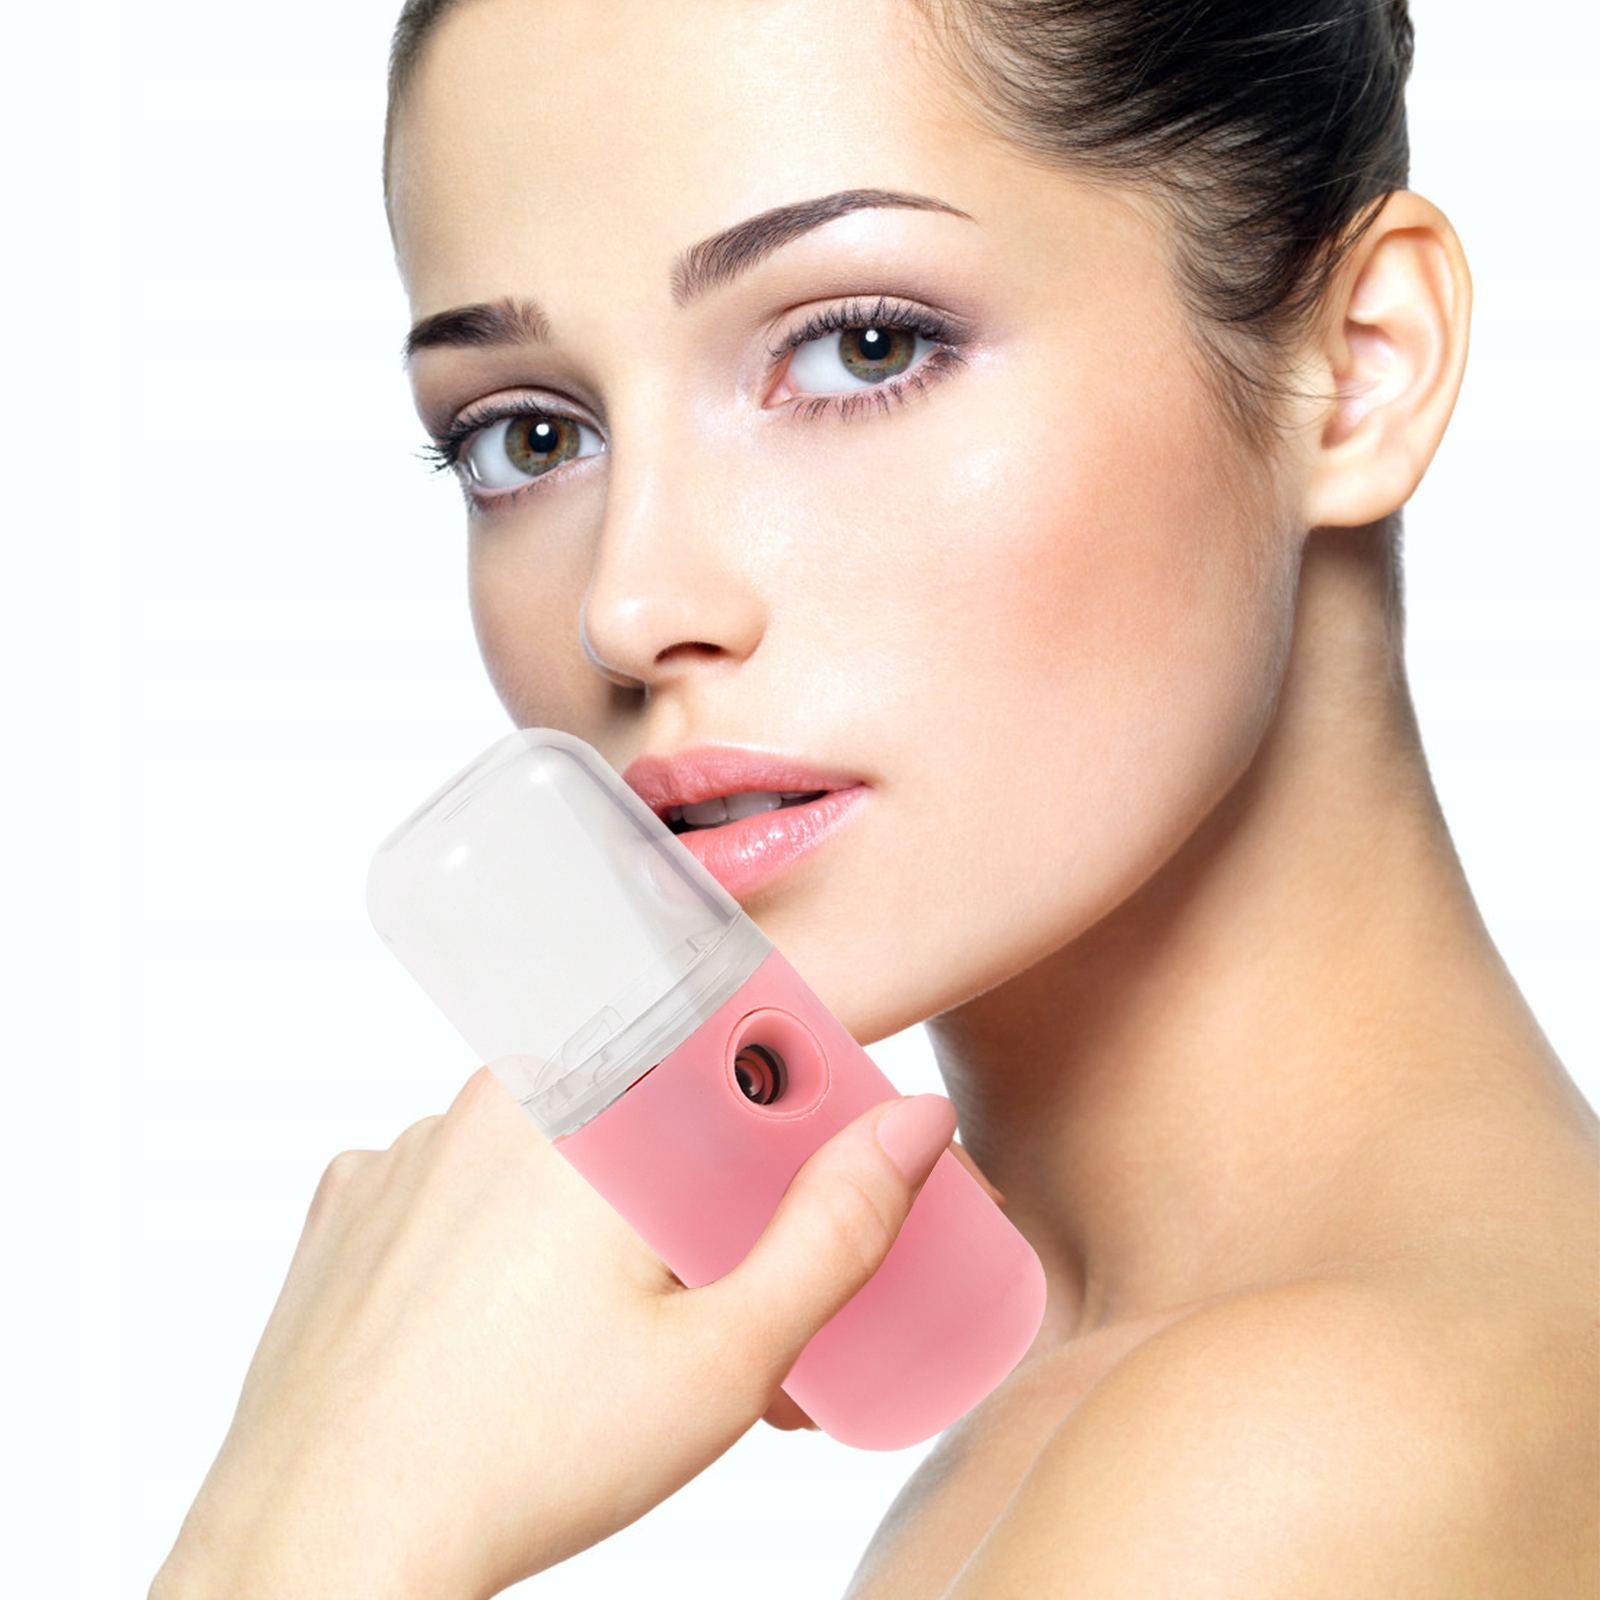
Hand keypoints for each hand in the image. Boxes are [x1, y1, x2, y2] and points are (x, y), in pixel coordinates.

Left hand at [151, 1068, 957, 1599]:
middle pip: (645, 1097)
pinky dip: (512, 1233)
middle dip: (710, 1176)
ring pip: (557, 1144)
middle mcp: (485, 1098)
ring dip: (614, 1207)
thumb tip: (910, 1123)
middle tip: (735, 1282)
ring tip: (633, 1328)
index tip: (826, 1162)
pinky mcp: (354, 1206)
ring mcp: (408, 1151)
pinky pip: (464, 1186)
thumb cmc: (520, 1464)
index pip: (730, 1036)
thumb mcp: (724, 1356)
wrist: (325, 1553)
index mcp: (583, 1103)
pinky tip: (527, 1321)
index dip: (798, 1092)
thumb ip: (834, 1229)